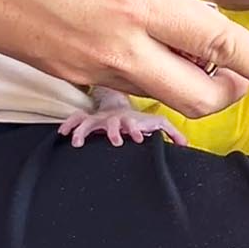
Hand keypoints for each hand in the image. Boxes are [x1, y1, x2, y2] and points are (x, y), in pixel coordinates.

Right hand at [0, 0, 248, 118]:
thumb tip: (171, 7)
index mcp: (140, 4)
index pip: (223, 46)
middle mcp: (121, 48)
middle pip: (201, 96)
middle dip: (233, 89)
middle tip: (238, 66)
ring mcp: (89, 69)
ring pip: (161, 91)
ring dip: (186, 75)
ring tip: (183, 38)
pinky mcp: (64, 76)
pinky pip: (120, 81)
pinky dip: (141, 66)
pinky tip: (130, 34)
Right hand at [58, 104, 189, 149]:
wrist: (119, 104)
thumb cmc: (138, 118)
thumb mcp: (156, 122)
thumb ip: (170, 132)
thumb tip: (186, 144)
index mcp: (130, 120)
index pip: (134, 124)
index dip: (137, 130)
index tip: (140, 139)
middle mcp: (114, 119)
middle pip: (112, 124)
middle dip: (112, 132)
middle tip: (114, 142)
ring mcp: (99, 118)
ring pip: (88, 122)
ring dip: (83, 131)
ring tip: (76, 142)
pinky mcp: (87, 120)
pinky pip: (74, 121)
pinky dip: (68, 125)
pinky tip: (61, 133)